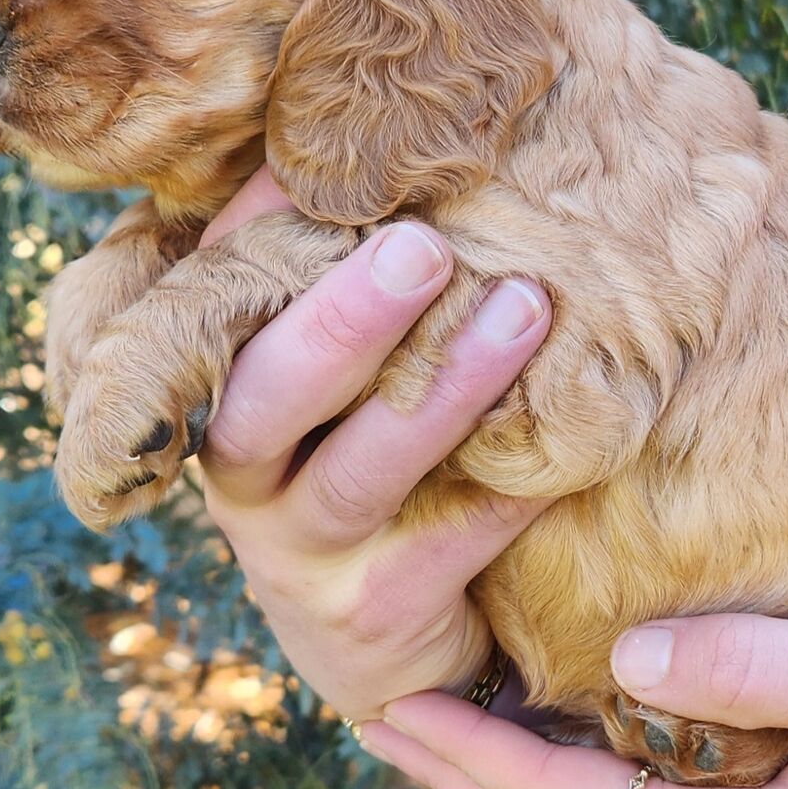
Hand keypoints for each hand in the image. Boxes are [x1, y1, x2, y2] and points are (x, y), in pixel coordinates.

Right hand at [195, 169, 551, 721]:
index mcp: (226, 398)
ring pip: (365, 468)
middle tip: (426, 245)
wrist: (379, 646)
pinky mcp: (373, 617)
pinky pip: (453, 540)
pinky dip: (513, 486)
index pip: (215, 310)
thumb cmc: (364, 468)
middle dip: (346, 319)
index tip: (318, 173)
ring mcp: (303, 557)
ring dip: (447, 387)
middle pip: (271, 393)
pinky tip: (573, 433)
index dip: (255, 241)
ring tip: (528, 306)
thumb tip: (364, 142)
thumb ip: (331, 277)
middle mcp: (243, 479)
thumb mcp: (334, 382)